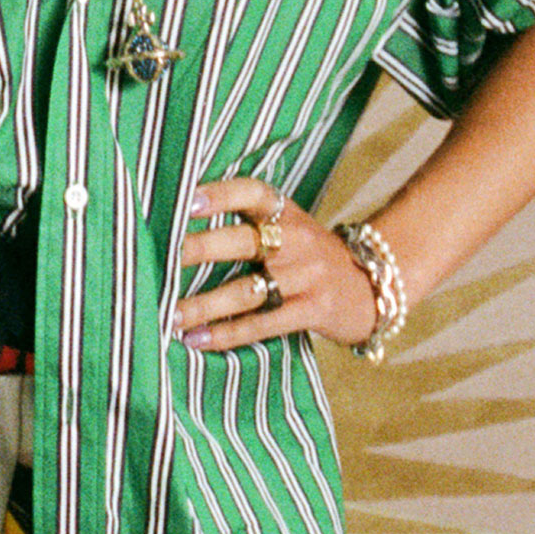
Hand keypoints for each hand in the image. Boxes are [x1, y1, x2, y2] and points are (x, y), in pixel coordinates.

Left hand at [175, 173, 379, 351]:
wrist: (374, 285)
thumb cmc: (310, 256)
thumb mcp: (288, 227)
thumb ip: (248, 223)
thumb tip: (177, 229)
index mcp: (285, 212)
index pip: (250, 193)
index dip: (219, 194)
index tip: (186, 198)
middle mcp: (295, 239)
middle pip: (241, 241)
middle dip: (199, 250)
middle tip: (160, 260)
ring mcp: (305, 276)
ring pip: (245, 290)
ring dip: (203, 305)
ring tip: (168, 314)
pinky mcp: (312, 309)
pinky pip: (262, 323)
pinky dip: (227, 333)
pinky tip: (197, 340)